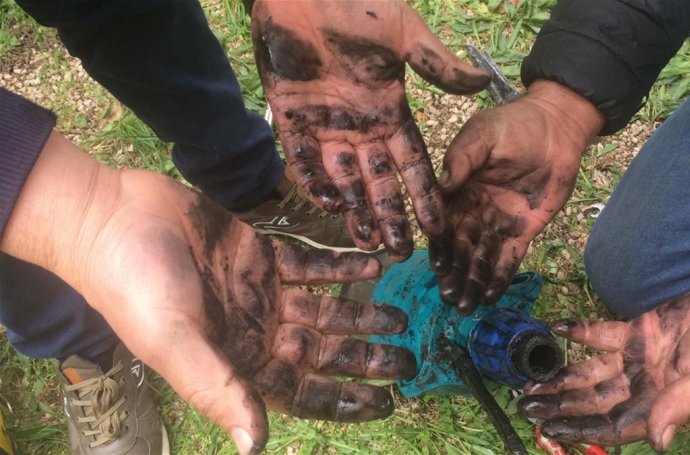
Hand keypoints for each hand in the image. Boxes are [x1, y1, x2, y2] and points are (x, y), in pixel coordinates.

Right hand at [3, 133, 416, 453]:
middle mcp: (256, 330)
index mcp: (237, 360)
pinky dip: (342, 265)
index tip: (385, 403)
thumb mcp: (174, 343)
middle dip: (364, 356)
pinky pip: (311, 263)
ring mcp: (260, 290)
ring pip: (323, 308)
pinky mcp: (260, 251)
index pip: (302, 391)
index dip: (342, 400)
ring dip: (360, 311)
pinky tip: (375, 264)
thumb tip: (256, 447)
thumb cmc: (134, 286)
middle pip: (322, 350)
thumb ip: (217, 390)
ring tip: (400, 315)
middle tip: (409, 358)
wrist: (111, 217)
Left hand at [250, 0, 489, 258]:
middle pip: (378, 179)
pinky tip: (330, 206)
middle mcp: (359, 124)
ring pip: (343, 177)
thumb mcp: (404, 33)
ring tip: (367, 241)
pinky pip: (303, 160)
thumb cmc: (357, 4)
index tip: (436, 225)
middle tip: (399, 250)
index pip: (411, 161)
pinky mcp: (291, 118)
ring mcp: (325, 124)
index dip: (423, 193)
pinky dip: (315, 182)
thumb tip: (480, 86)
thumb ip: (436, 64)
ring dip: (355, 209)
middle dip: (389, 214)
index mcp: (389, 109)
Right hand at [432, 81, 602, 312]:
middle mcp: (474, 211)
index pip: (443, 222)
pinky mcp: (524, 231)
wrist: (558, 127)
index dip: (438, 244)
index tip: (436, 264)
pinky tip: (491, 296)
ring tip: (465, 305)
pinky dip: (501, 277)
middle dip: (454, 273)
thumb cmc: (516, 125)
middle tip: (448, 297)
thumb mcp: (482, 135)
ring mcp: (498, 223)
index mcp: (458, 190)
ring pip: (482, 259)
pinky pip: (510, 258)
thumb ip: (461, 159)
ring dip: (473, 282)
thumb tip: (440, 185)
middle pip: (460, 248)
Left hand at [518, 271, 689, 450]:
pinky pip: (600, 334)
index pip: (612, 424)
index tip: (549, 429)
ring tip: (530, 379)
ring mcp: (636, 359)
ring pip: (590, 371)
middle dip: (559, 404)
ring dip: (561, 375)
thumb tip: (656, 442)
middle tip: (525, 403)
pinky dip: (578, 331)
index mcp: (660, 406)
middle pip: (592, 400)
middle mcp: (642, 386)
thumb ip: (681, 407)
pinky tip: (555, 326)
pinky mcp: (637, 332)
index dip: (580, 429)